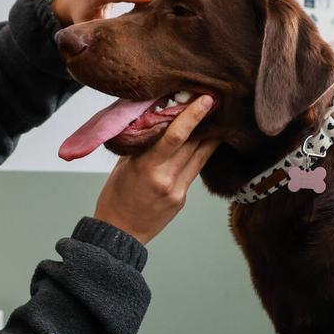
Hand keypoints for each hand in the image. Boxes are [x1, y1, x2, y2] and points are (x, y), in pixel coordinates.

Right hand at [93, 96, 217, 244]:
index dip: (193, 116)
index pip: (175, 136)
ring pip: (201, 156)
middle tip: (214, 100)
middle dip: (206, 120)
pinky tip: (205, 142)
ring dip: (210, 135)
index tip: (206, 100)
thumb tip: (155, 118)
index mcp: (147, 167)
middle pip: (194, 143)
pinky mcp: (183, 198)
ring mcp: (178, 190)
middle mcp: (166, 178)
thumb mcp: (123, 165)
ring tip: (217, 117)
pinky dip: (200, 154)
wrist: (120, 233)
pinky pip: (195, 170)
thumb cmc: (116, 197)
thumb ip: (142, 143)